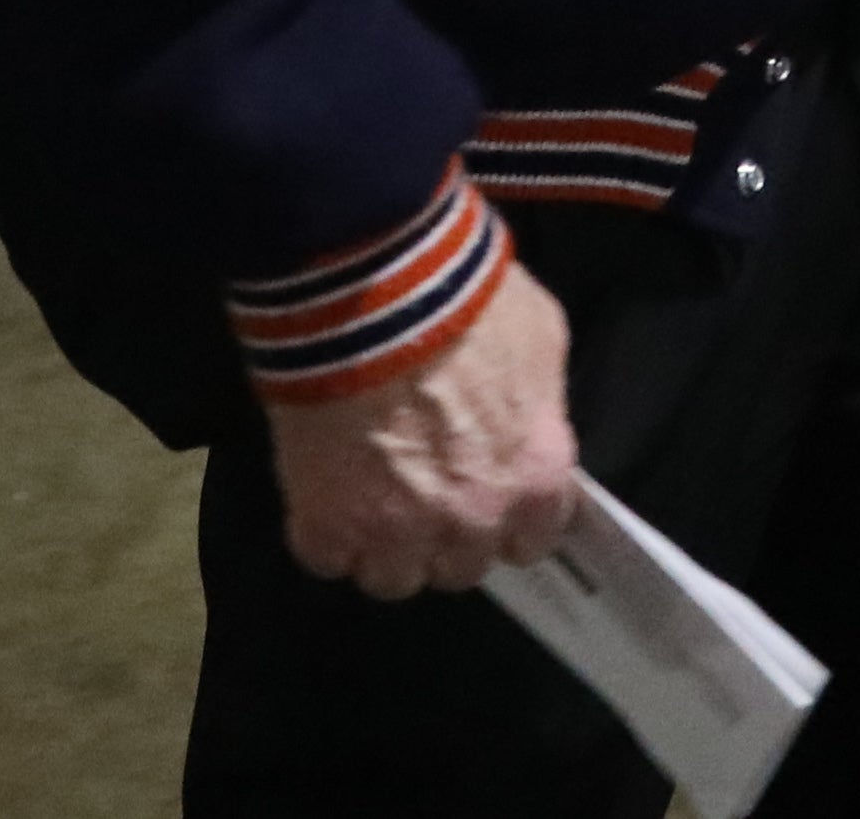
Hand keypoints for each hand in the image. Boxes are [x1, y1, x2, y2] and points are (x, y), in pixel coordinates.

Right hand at [263, 258, 579, 597]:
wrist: (371, 282)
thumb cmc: (462, 295)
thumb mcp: (538, 336)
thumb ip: (539, 400)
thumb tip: (523, 416)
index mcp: (537, 476)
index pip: (531, 541)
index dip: (502, 518)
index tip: (480, 492)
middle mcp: (476, 517)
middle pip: (459, 567)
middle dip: (440, 532)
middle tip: (415, 483)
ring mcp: (401, 529)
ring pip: (392, 577)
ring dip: (379, 542)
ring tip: (361, 491)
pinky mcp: (330, 523)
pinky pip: (325, 557)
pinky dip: (321, 530)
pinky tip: (320, 488)